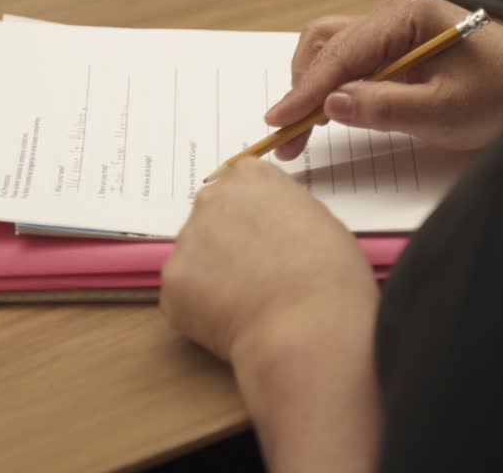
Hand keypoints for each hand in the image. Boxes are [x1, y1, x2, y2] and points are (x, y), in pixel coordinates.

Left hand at [160, 157, 378, 364]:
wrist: (306, 326)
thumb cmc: (330, 276)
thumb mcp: (320, 222)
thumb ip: (286, 214)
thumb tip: (273, 230)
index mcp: (251, 177)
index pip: (241, 184)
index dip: (254, 214)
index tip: (267, 237)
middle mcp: (211, 200)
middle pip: (211, 216)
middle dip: (227, 241)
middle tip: (256, 273)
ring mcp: (186, 240)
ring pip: (195, 256)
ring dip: (213, 275)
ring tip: (247, 303)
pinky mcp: (172, 282)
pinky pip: (184, 293)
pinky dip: (201, 308)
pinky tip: (230, 321)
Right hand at [265, 0, 502, 159]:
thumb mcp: (444, 112)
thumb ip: (385, 107)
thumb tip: (331, 105)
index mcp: (406, 15)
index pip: (338, 55)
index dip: (303, 92)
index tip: (279, 123)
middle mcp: (394, 13)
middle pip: (324, 45)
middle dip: (303, 89)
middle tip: (291, 136)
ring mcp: (395, 27)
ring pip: (332, 51)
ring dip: (315, 86)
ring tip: (306, 128)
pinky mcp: (398, 46)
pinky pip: (353, 61)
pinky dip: (335, 86)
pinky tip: (334, 113)